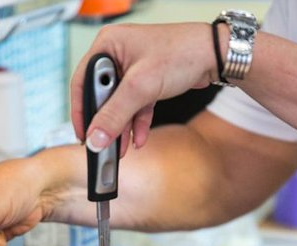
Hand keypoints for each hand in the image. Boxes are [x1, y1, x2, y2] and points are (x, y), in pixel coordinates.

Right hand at [70, 22, 217, 155]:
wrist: (215, 56)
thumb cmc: (181, 53)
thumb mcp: (141, 87)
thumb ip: (115, 115)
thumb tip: (95, 137)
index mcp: (108, 45)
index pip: (82, 81)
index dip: (81, 111)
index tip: (83, 135)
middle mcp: (117, 54)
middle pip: (101, 96)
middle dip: (106, 123)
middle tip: (104, 145)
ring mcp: (132, 69)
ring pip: (119, 104)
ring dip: (122, 128)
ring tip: (121, 149)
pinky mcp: (147, 81)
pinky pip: (135, 106)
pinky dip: (137, 123)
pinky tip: (138, 139)